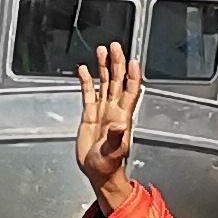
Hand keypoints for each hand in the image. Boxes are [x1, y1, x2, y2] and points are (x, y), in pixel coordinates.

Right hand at [73, 43, 142, 207]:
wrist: (98, 172)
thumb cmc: (109, 164)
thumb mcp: (114, 152)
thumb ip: (117, 138)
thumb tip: (120, 125)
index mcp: (122, 116)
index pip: (130, 90)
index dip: (132, 76)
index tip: (132, 60)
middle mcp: (114, 110)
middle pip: (117, 81)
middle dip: (116, 63)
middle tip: (115, 46)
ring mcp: (102, 111)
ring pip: (104, 83)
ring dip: (103, 67)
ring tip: (102, 51)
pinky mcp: (90, 115)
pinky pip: (88, 94)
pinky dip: (87, 81)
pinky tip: (84, 70)